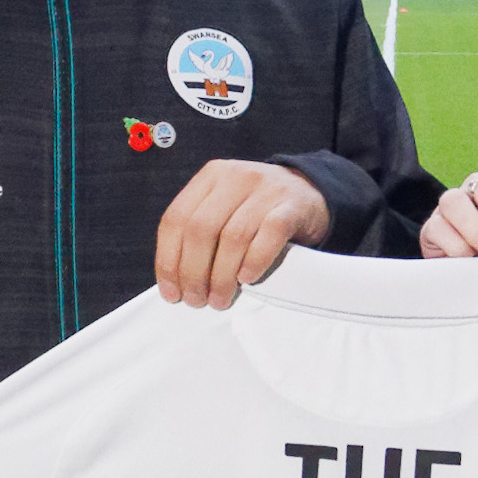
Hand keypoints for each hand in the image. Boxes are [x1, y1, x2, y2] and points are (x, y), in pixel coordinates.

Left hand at [151, 159, 332, 308]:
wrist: (309, 193)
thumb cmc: (258, 211)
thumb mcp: (224, 206)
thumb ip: (199, 230)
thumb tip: (175, 280)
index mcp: (210, 176)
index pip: (175, 219)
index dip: (168, 260)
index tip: (171, 292)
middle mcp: (235, 177)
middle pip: (200, 230)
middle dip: (193, 273)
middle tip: (197, 301)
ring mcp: (265, 190)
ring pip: (232, 237)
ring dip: (221, 276)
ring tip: (220, 299)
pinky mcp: (291, 206)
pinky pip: (268, 236)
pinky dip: (254, 261)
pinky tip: (247, 278)